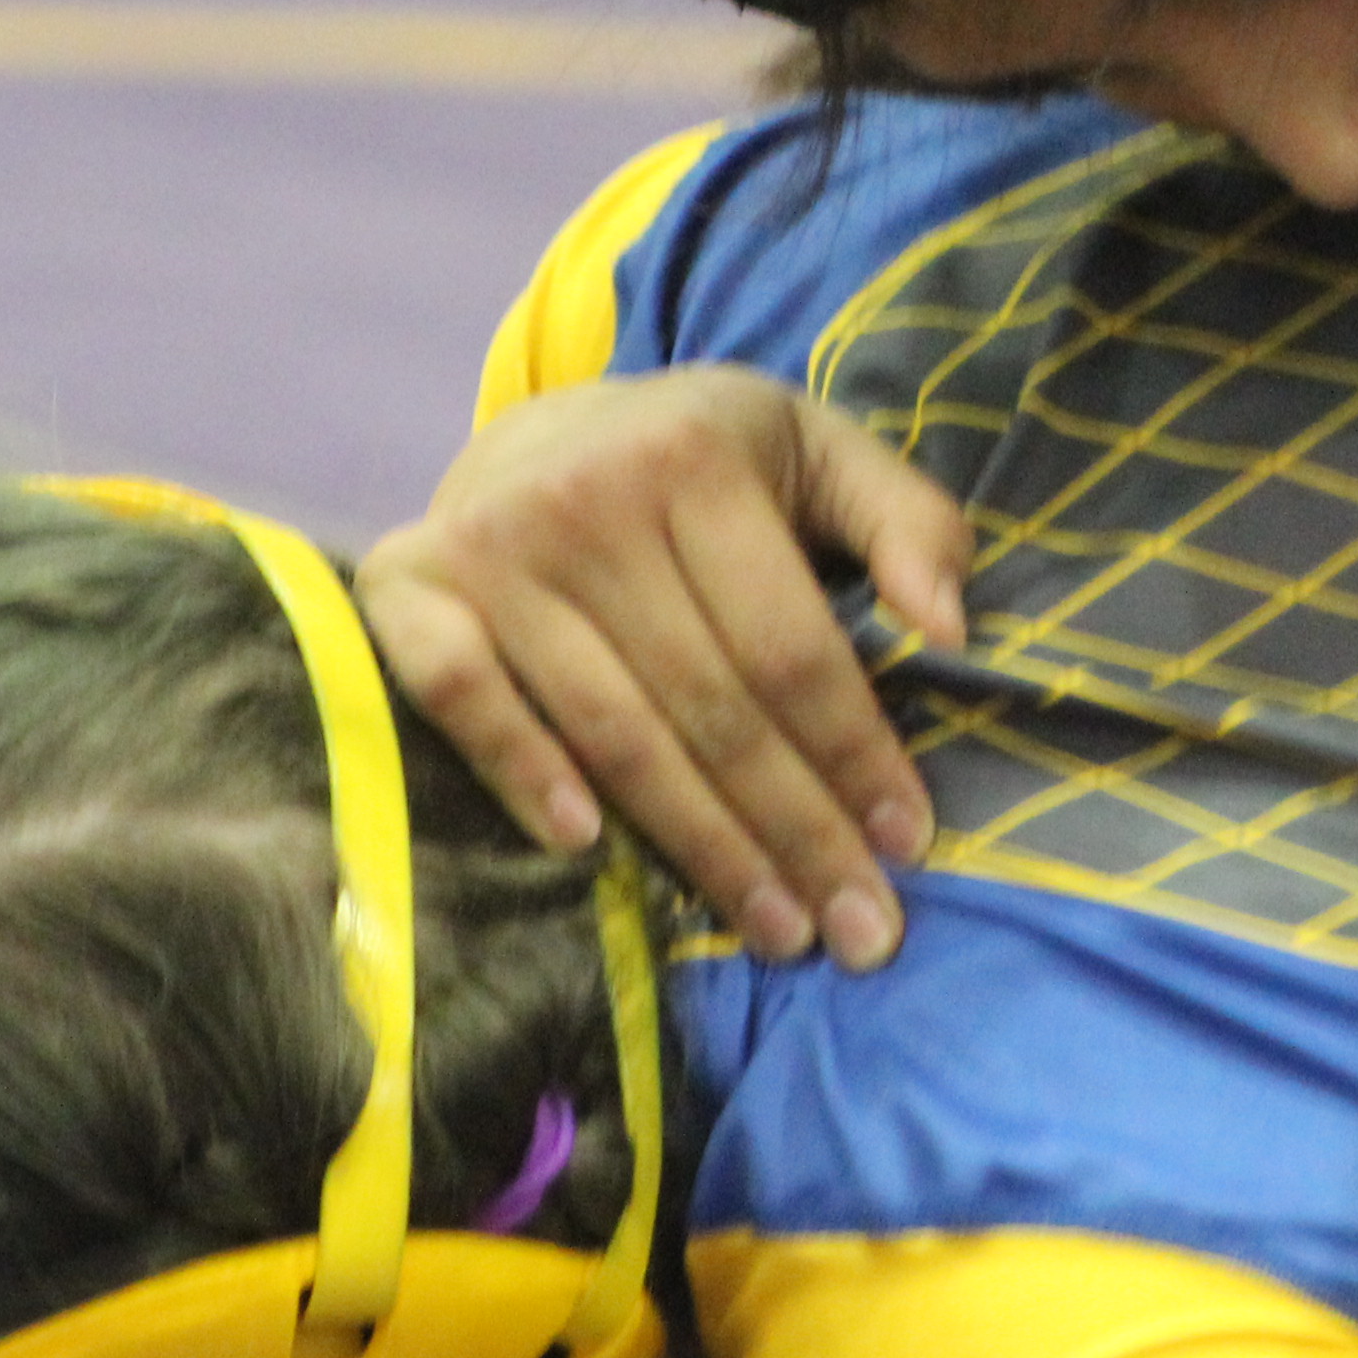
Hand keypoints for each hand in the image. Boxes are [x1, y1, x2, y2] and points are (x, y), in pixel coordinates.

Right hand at [357, 368, 969, 966]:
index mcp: (695, 456)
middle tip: (858, 932)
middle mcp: (585, 496)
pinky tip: (585, 846)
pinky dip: (521, 771)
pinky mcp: (408, 583)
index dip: (855, 754)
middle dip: (796, 831)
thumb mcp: (820, 451)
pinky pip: (465, 697)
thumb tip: (949, 626)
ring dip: (698, 845)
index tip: (908, 846)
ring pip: (613, 729)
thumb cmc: (705, 458)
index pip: (790, 644)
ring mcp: (488, 543)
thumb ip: (910, 520)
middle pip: (710, 705)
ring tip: (771, 929)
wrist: (544, 426)